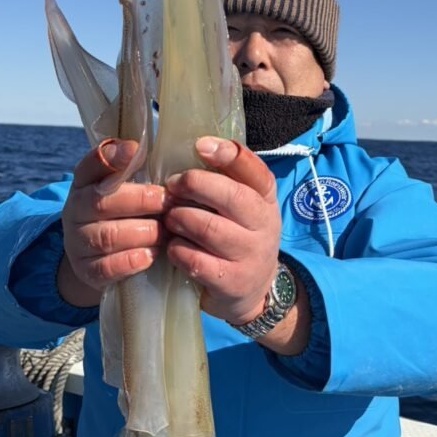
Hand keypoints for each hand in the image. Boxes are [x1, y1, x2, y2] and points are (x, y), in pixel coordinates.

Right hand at [58, 139, 168, 305]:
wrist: (99, 258)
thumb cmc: (122, 215)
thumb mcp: (124, 190)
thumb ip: (134, 170)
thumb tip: (145, 148)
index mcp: (84, 184)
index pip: (89, 166)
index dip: (110, 157)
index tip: (135, 150)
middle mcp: (75, 210)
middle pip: (101, 203)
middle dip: (140, 200)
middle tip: (168, 201)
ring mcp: (77, 242)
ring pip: (107, 236)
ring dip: (141, 233)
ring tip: (165, 231)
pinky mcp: (86, 271)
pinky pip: (105, 268)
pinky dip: (130, 261)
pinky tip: (151, 255)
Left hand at [163, 137, 280, 324]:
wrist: (254, 290)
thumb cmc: (238, 236)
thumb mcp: (243, 207)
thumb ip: (225, 180)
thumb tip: (192, 150)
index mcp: (265, 199)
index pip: (255, 171)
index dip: (228, 155)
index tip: (200, 145)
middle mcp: (264, 225)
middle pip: (232, 196)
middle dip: (195, 185)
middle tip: (173, 186)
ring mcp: (251, 255)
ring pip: (209, 228)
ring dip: (180, 219)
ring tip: (170, 219)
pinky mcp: (233, 282)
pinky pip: (197, 260)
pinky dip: (178, 250)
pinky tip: (174, 247)